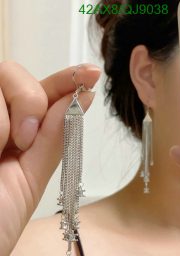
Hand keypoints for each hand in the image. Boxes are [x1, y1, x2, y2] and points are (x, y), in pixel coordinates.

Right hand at [0, 61, 100, 255]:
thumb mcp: (32, 179)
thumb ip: (54, 136)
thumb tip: (84, 97)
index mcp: (16, 131)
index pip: (43, 92)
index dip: (66, 79)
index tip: (91, 73)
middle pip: (13, 73)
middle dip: (29, 100)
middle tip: (26, 139)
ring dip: (6, 117)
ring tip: (0, 151)